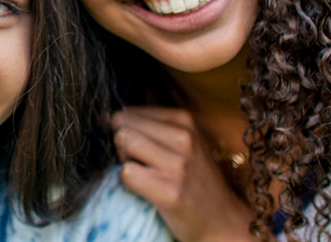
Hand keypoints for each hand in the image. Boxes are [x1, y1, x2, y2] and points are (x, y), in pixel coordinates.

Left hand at [111, 107, 253, 241]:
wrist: (221, 220)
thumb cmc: (194, 178)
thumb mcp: (185, 141)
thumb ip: (153, 125)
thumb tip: (108, 116)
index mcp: (184, 119)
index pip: (128, 112)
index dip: (127, 131)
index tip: (144, 148)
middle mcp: (183, 138)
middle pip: (121, 125)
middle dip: (122, 144)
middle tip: (142, 163)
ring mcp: (177, 165)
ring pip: (122, 142)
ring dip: (125, 160)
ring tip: (145, 174)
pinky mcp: (169, 192)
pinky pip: (125, 173)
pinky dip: (127, 182)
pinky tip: (146, 189)